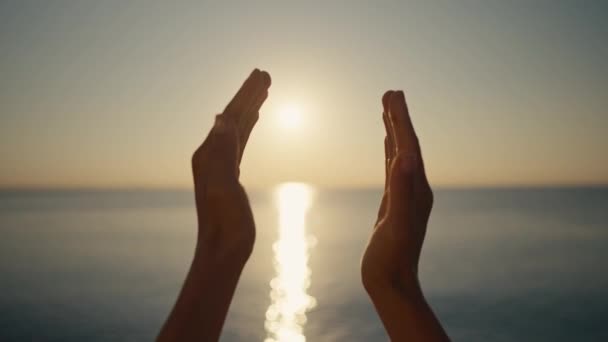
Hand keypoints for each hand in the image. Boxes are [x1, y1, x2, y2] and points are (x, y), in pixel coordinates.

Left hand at [158, 69, 270, 341]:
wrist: (223, 250)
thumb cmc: (224, 223)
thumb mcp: (223, 185)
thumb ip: (223, 151)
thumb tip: (221, 116)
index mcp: (209, 153)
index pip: (230, 116)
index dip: (246, 94)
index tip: (261, 74)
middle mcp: (212, 154)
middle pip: (234, 117)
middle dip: (249, 95)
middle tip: (265, 74)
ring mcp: (221, 164)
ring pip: (238, 128)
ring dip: (251, 108)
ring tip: (264, 90)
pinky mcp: (230, 174)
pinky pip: (240, 142)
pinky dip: (248, 127)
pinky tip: (254, 120)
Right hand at [361, 90, 432, 292]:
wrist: (391, 284)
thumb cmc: (392, 259)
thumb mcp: (395, 226)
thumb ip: (401, 192)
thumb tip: (405, 158)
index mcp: (416, 189)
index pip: (409, 147)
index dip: (401, 120)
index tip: (393, 96)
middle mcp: (414, 187)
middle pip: (407, 145)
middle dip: (398, 119)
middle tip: (390, 93)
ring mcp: (405, 195)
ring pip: (400, 155)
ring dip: (394, 132)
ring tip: (387, 110)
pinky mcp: (394, 203)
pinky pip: (393, 171)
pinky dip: (389, 153)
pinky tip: (387, 147)